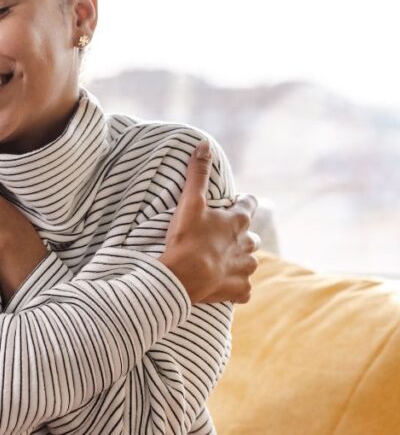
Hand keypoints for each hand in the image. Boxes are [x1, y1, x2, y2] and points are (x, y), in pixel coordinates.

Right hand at [159, 140, 260, 304]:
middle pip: (251, 236)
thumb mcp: (190, 202)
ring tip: (221, 263)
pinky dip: (236, 288)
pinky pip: (244, 290)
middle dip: (240, 236)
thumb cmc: (187, 238)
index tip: (232, 204)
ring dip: (239, 261)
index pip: (249, 204)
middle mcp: (247, 244)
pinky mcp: (238, 290)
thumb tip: (204, 144)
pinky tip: (225, 287)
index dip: (242, 203)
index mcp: (238, 221)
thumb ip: (197, 173)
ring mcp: (244, 269)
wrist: (184, 277)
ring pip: (249, 263)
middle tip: (220, 237)